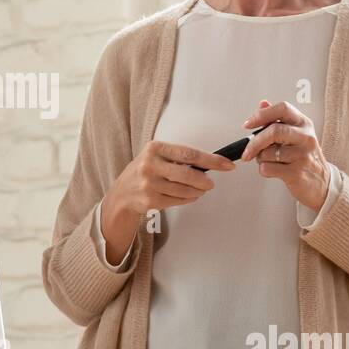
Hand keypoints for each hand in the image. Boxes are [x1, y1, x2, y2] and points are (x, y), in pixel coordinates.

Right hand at [100, 140, 234, 264]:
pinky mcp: (150, 200)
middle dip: (204, 181)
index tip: (227, 164)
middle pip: (188, 174)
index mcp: (155, 148)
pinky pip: (178, 200)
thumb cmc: (145, 171)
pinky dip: (188, 199)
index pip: (189, 154)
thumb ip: (178, 157)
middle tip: (211, 183)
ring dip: (198, 191)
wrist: (122, 193)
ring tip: (200, 189)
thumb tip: (210, 162)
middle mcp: (150, 165)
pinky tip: (189, 195)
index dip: (211, 160)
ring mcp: (149, 184)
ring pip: (185, 190)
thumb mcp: (156, 156)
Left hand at [238, 99, 330, 212]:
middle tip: (246, 151)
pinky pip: (268, 168)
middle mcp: (306, 137)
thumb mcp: (295, 133)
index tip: (248, 124)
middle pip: (274, 131)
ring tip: (270, 161)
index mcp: (303, 123)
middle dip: (254, 143)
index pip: (282, 108)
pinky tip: (274, 170)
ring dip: (261, 159)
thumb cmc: (304, 156)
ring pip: (268, 153)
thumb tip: (263, 104)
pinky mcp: (297, 173)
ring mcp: (303, 155)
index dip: (262, 114)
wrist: (322, 183)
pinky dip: (264, 170)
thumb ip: (278, 119)